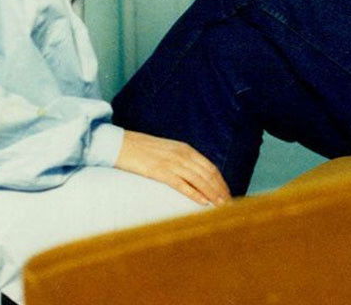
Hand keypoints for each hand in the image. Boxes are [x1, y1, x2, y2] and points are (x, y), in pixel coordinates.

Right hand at [115, 130, 230, 205]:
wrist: (120, 144)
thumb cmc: (143, 150)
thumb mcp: (168, 150)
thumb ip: (182, 160)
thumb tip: (195, 175)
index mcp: (186, 149)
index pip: (210, 167)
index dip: (221, 182)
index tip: (228, 194)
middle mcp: (182, 155)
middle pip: (208, 175)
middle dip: (221, 190)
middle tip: (230, 204)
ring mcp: (172, 163)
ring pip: (199, 180)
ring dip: (212, 194)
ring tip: (221, 207)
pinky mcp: (160, 171)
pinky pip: (182, 184)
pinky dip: (194, 194)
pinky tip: (203, 203)